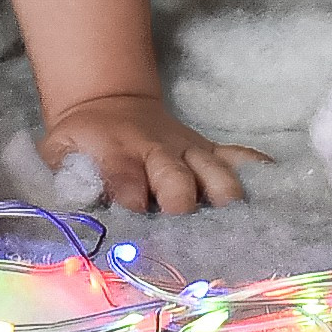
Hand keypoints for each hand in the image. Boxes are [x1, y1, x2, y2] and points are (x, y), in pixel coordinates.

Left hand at [39, 93, 268, 213]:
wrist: (110, 103)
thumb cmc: (83, 141)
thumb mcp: (59, 151)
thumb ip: (64, 177)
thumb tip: (74, 210)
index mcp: (116, 152)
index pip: (125, 176)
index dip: (131, 197)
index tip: (135, 215)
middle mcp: (157, 151)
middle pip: (178, 178)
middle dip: (181, 203)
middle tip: (181, 228)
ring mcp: (189, 151)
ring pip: (217, 173)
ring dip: (223, 199)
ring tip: (229, 228)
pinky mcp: (210, 151)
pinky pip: (241, 158)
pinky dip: (257, 173)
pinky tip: (272, 194)